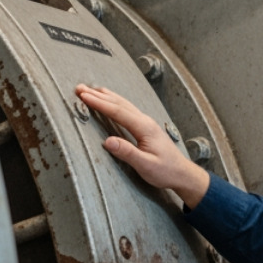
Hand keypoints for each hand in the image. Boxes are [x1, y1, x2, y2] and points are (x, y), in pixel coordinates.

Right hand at [75, 84, 209, 207]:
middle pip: (119, 104)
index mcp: (144, 128)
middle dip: (98, 95)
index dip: (99, 103)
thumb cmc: (166, 171)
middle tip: (79, 88)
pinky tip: (110, 101)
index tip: (83, 96)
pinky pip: (127, 110)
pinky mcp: (146, 128)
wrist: (183, 173)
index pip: (118, 112)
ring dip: (106, 96)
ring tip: (90, 89)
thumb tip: (107, 141)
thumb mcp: (146, 165)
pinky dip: (115, 103)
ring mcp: (146, 123)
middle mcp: (145, 121)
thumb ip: (127, 153)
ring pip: (123, 104)